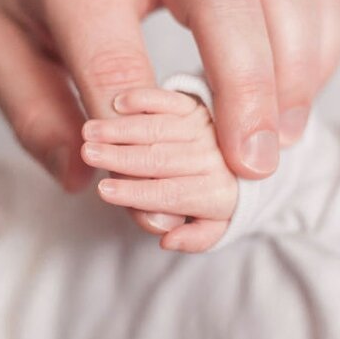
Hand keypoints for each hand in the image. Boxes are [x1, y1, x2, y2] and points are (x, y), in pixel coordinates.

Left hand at [0, 0, 339, 233]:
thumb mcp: (1, 48)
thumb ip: (35, 117)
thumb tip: (87, 177)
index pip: (113, 52)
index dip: (139, 129)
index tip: (152, 187)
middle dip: (247, 88)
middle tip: (251, 165)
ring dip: (295, 64)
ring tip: (283, 134)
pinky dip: (319, 40)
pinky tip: (297, 91)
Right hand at [81, 88, 236, 252]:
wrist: (249, 164)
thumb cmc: (218, 198)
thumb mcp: (217, 224)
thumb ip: (197, 235)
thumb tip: (170, 240)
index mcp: (223, 193)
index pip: (171, 194)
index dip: (135, 192)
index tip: (104, 190)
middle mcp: (218, 158)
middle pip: (162, 159)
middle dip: (121, 157)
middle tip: (90, 154)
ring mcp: (208, 127)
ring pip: (161, 128)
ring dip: (123, 128)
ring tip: (92, 132)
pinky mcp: (198, 104)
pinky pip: (172, 99)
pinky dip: (146, 99)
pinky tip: (121, 103)